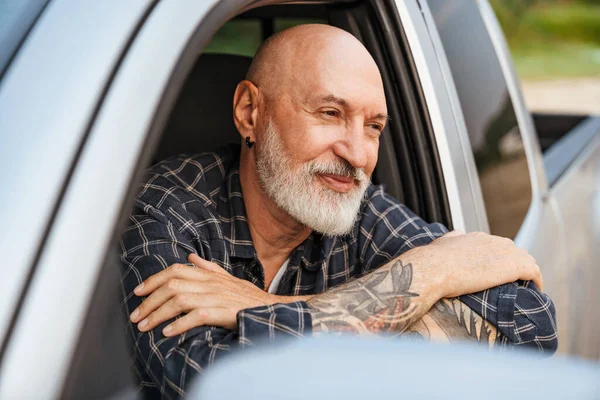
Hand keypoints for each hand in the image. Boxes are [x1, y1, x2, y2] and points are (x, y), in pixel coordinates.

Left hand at [129, 254, 308, 335]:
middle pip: (171, 285)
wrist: (271, 308)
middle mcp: (210, 282)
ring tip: (145, 326)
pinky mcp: (222, 311)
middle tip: (136, 316)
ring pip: (178, 300)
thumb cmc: (248, 297)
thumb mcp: (228, 277)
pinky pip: (195, 316)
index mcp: (209, 274)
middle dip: (149, 301)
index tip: (138, 292)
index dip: (153, 280)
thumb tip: (190, 256)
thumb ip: (208, 267)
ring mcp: (216, 296)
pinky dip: (179, 324)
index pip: (175, 270)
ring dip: (157, 314)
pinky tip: (168, 332)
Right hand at [404, 230, 542, 298]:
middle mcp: (493, 241)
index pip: (497, 245)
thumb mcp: (441, 243)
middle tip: (516, 282)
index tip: (499, 272)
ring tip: (528, 287)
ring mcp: (504, 252)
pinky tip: (536, 290)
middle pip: (515, 252)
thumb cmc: (433, 261)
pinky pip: (533, 272)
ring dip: (528, 273)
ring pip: (526, 260)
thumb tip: (455, 233)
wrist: (434, 269)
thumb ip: (451, 238)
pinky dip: (537, 280)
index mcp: (476, 237)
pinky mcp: (513, 266)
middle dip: (517, 265)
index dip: (501, 259)